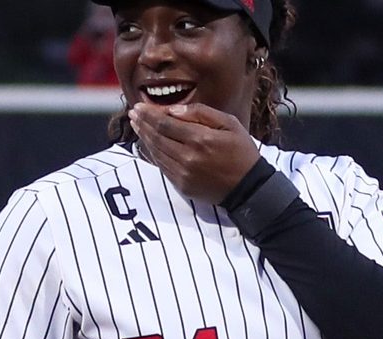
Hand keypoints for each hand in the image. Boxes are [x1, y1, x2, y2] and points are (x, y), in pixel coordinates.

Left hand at [129, 103, 260, 204]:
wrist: (249, 187)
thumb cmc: (241, 151)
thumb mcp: (229, 123)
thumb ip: (201, 113)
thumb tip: (173, 110)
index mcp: (200, 138)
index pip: (165, 123)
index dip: (149, 114)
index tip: (139, 107)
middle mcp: (188, 157)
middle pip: (157, 137)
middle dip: (142, 124)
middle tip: (133, 114)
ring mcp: (183, 173)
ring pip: (156, 152)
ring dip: (144, 138)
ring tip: (137, 126)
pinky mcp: (182, 186)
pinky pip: (161, 167)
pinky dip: (151, 154)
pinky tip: (148, 144)